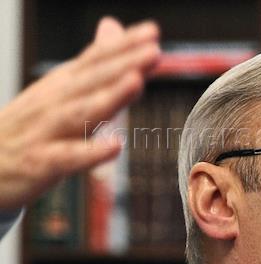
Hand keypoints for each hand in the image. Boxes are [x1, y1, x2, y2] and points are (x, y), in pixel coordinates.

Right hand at [0, 16, 160, 212]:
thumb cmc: (28, 127)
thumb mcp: (58, 90)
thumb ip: (91, 64)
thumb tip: (113, 27)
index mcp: (62, 85)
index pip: (95, 60)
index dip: (123, 46)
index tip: (153, 33)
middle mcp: (54, 101)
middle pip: (92, 80)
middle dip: (124, 64)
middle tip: (154, 50)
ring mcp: (46, 131)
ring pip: (81, 111)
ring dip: (109, 96)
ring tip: (137, 82)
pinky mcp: (41, 162)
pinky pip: (68, 157)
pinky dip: (91, 152)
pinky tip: (115, 147)